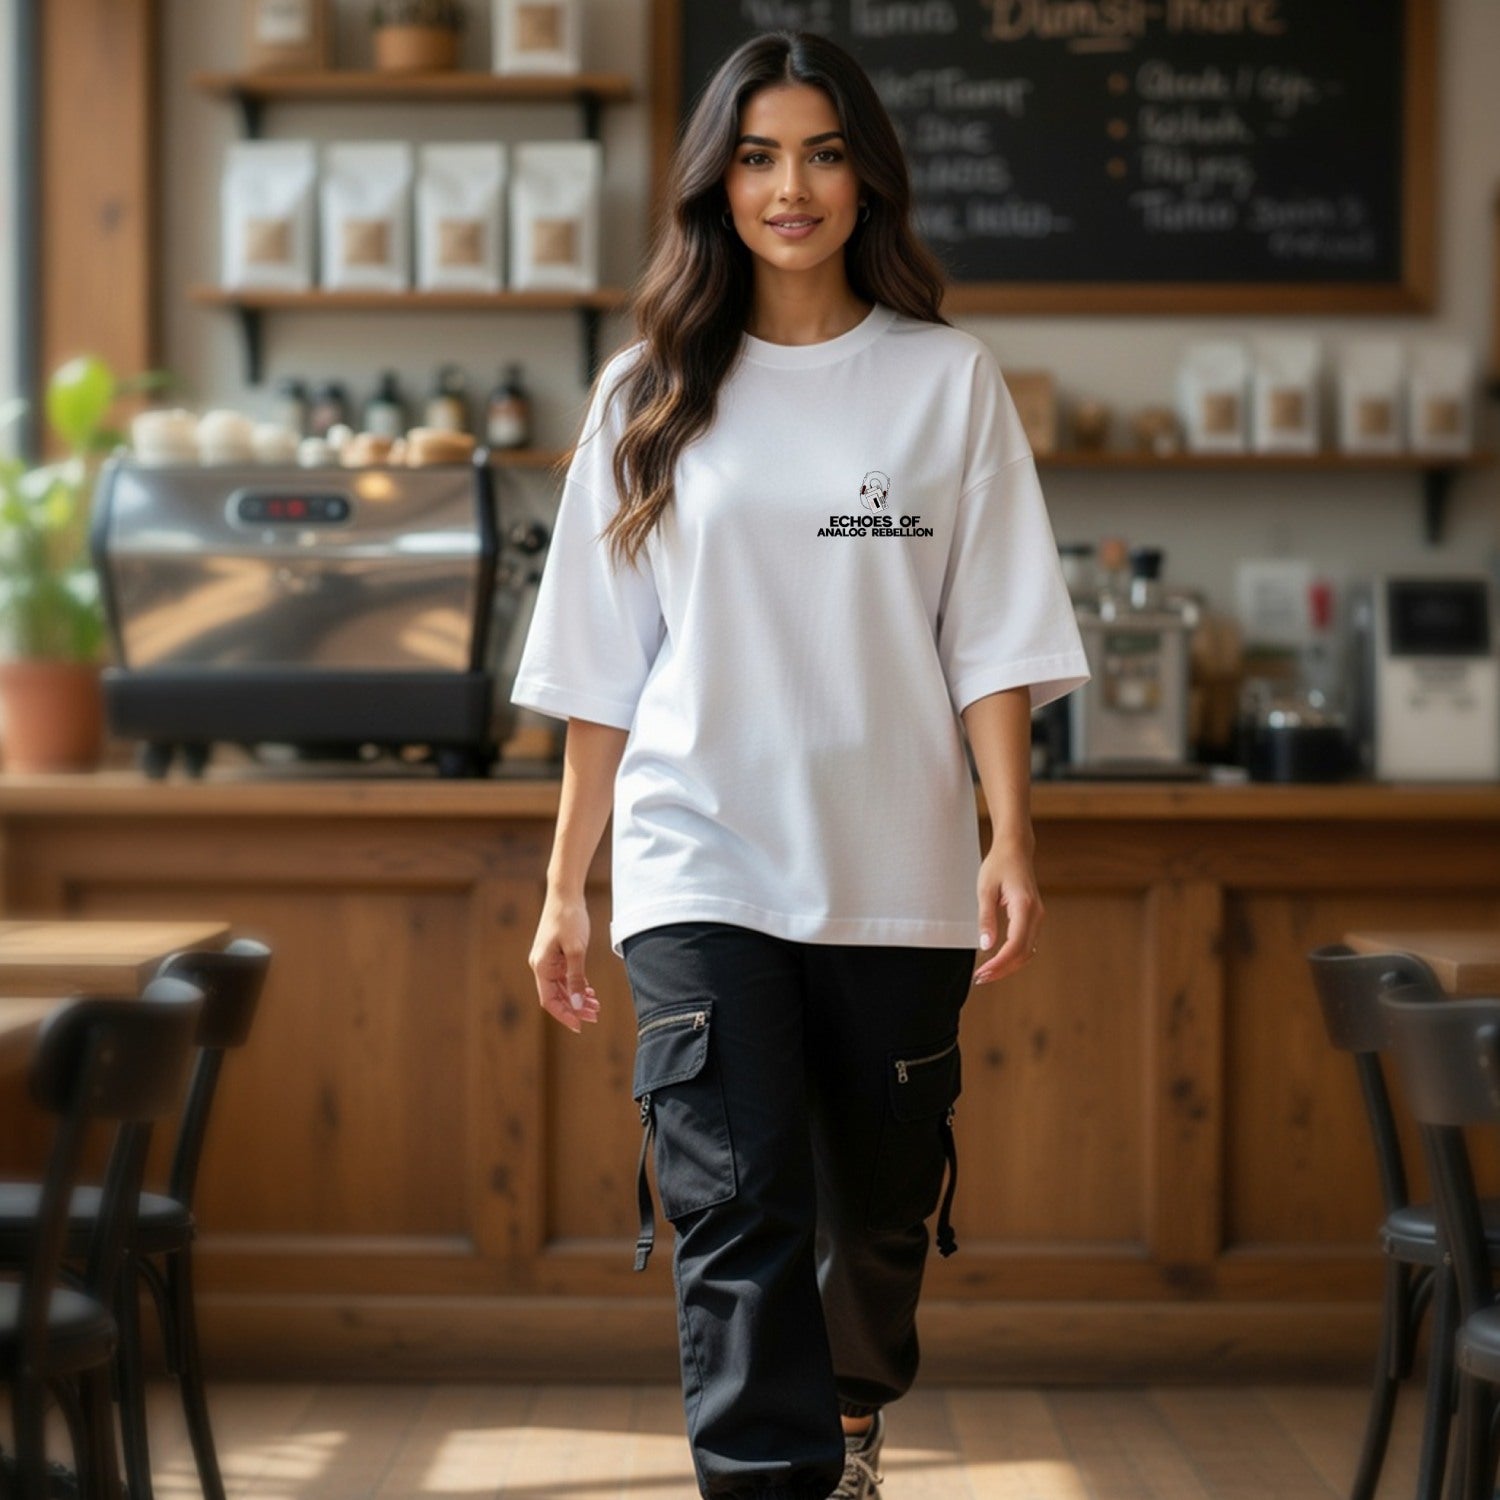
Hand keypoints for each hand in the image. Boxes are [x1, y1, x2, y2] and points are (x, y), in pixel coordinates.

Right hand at [528, 890, 600, 1033]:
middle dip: (575, 1008)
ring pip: (562, 987)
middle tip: (595, 1015)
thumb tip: (576, 1005)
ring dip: (577, 998)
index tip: (580, 1026)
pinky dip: (576, 985)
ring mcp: (548, 960)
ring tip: (596, 1005)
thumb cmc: (569, 919)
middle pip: (557, 996)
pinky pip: (565, 976)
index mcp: (541, 966)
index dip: (564, 1015)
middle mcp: (541, 965)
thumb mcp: (576, 950)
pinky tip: (589, 991)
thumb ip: (576, 978)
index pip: (550, 1000)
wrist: (565, 894)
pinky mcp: (555, 954)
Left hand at [972, 840, 1042, 984]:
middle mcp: (1036, 914)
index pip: (1015, 945)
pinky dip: (1014, 956)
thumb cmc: (998, 865)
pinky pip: (1027, 943)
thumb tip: (986, 946)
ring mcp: (1037, 917)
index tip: (982, 973)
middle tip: (980, 978)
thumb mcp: (985, 890)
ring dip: (1009, 965)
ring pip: (1027, 951)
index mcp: (1024, 907)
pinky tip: (997, 960)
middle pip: (1023, 953)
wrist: (1015, 849)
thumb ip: (986, 918)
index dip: (999, 964)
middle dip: (1002, 969)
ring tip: (987, 973)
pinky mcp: (1034, 918)